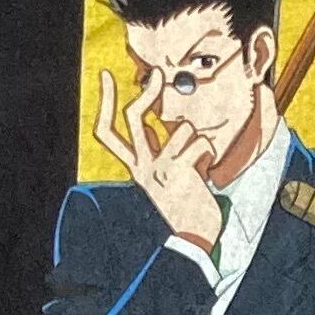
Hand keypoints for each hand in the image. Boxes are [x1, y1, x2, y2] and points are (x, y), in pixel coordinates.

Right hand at [93, 67, 224, 253]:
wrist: (191, 240)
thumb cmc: (182, 210)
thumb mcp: (161, 180)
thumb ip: (156, 153)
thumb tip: (155, 127)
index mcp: (135, 167)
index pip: (106, 132)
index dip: (104, 102)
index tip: (106, 76)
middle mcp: (142, 166)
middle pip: (133, 117)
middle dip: (146, 91)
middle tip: (159, 73)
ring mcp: (160, 167)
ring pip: (182, 129)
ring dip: (197, 141)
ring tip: (200, 163)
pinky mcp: (180, 171)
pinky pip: (201, 143)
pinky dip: (209, 152)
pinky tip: (208, 170)